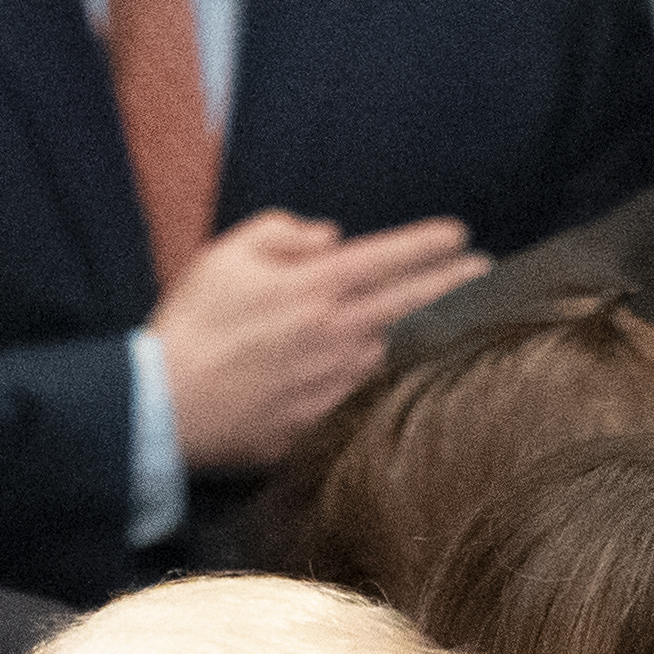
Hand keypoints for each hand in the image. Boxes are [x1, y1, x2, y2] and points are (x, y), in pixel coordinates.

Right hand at [151, 214, 488, 473]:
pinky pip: (370, 394)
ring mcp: (334, 381)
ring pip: (399, 350)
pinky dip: (396, 379)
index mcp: (314, 286)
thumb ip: (282, 232)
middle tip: (487, 271)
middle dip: (455, 282)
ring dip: (433, 331)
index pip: (388, 257)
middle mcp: (336, 333)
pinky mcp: (323, 420)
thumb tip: (328, 237)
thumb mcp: (226, 254)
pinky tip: (414, 372)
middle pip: (411, 302)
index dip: (428, 243)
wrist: (166, 406)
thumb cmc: (191, 324)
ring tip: (463, 317)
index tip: (459, 234)